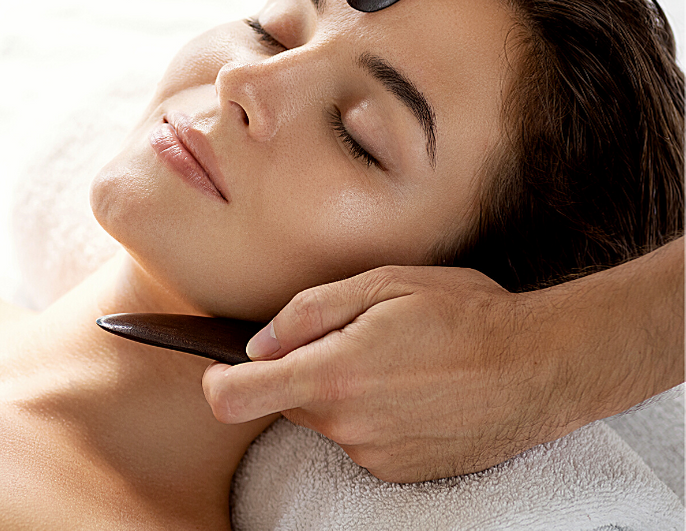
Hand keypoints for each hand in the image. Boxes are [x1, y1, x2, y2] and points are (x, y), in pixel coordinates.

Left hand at [202, 265, 574, 481]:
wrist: (540, 368)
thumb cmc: (464, 314)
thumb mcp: (383, 284)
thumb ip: (309, 312)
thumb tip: (259, 342)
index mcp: (333, 375)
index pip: (235, 397)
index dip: (215, 380)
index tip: (218, 366)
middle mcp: (347, 426)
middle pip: (287, 402)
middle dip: (303, 371)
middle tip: (355, 337)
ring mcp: (374, 455)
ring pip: (327, 419)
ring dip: (343, 390)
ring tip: (398, 361)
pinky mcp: (399, 471)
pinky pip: (361, 439)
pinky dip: (372, 414)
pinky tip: (415, 388)